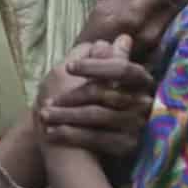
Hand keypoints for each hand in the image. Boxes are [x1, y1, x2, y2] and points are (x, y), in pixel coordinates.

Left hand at [36, 36, 154, 156]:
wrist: (100, 149)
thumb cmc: (100, 105)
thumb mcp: (105, 81)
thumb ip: (110, 60)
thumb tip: (122, 37)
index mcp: (141, 80)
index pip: (121, 69)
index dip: (95, 66)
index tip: (69, 67)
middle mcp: (144, 102)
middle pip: (103, 93)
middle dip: (71, 95)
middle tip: (46, 99)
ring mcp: (137, 125)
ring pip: (96, 115)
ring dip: (65, 115)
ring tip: (43, 115)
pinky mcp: (128, 145)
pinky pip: (96, 138)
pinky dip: (70, 134)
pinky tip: (51, 132)